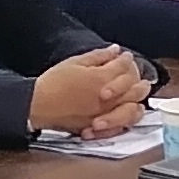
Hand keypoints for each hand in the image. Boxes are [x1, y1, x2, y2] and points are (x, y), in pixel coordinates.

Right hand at [32, 47, 146, 134]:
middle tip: (140, 79)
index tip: (125, 56)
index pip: (123, 66)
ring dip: (137, 102)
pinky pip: (120, 127)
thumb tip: (115, 50)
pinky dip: (125, 120)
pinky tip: (124, 114)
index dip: (126, 59)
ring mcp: (105, 114)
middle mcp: (108, 98)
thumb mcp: (75, 62)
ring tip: (136, 98)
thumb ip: (98, 56)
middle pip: (136, 89)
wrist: (38, 105)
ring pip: (133, 110)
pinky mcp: (99, 127)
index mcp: (102, 78)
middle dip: (140, 81)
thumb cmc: (53, 82)